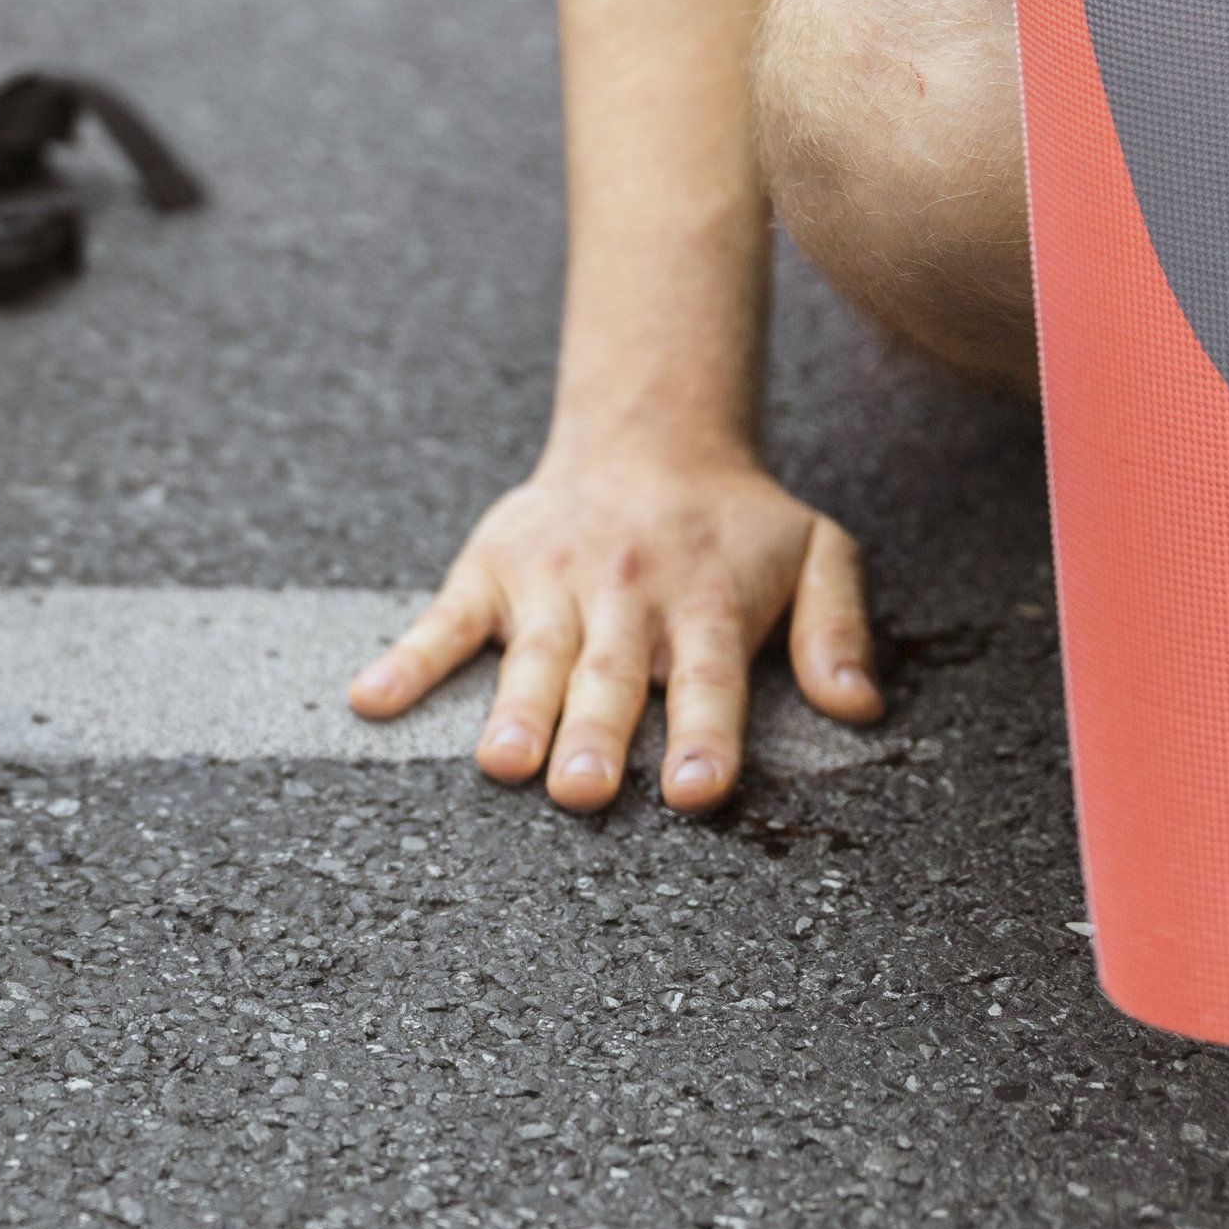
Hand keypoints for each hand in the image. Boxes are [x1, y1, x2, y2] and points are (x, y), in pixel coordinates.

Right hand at [345, 446, 882, 811]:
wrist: (645, 435)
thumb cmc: (732, 523)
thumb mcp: (818, 553)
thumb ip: (838, 629)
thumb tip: (859, 708)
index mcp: (707, 602)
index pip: (709, 677)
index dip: (702, 734)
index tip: (693, 790)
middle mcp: (628, 597)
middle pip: (611, 676)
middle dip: (596, 734)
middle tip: (582, 792)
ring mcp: (551, 584)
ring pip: (534, 658)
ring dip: (517, 711)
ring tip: (502, 764)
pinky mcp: (490, 573)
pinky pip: (441, 622)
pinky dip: (405, 662)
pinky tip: (370, 701)